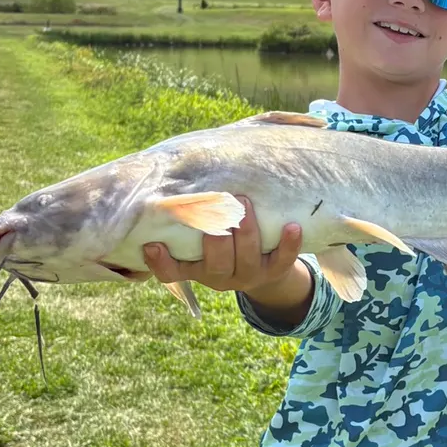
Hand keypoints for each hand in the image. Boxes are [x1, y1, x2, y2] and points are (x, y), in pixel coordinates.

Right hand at [142, 196, 305, 302]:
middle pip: (214, 263)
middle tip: (218, 206)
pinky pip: (283, 261)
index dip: (160, 263)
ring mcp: (248, 275)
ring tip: (244, 202)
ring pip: (246, 259)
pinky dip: (288, 245)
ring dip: (246, 231)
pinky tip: (292, 226)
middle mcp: (219, 276)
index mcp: (195, 268)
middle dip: (216, 235)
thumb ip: (188, 215)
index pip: (171, 273)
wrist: (262, 269)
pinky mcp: (275, 271)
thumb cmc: (223, 242)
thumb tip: (174, 170)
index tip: (154, 244)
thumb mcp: (201, 238)